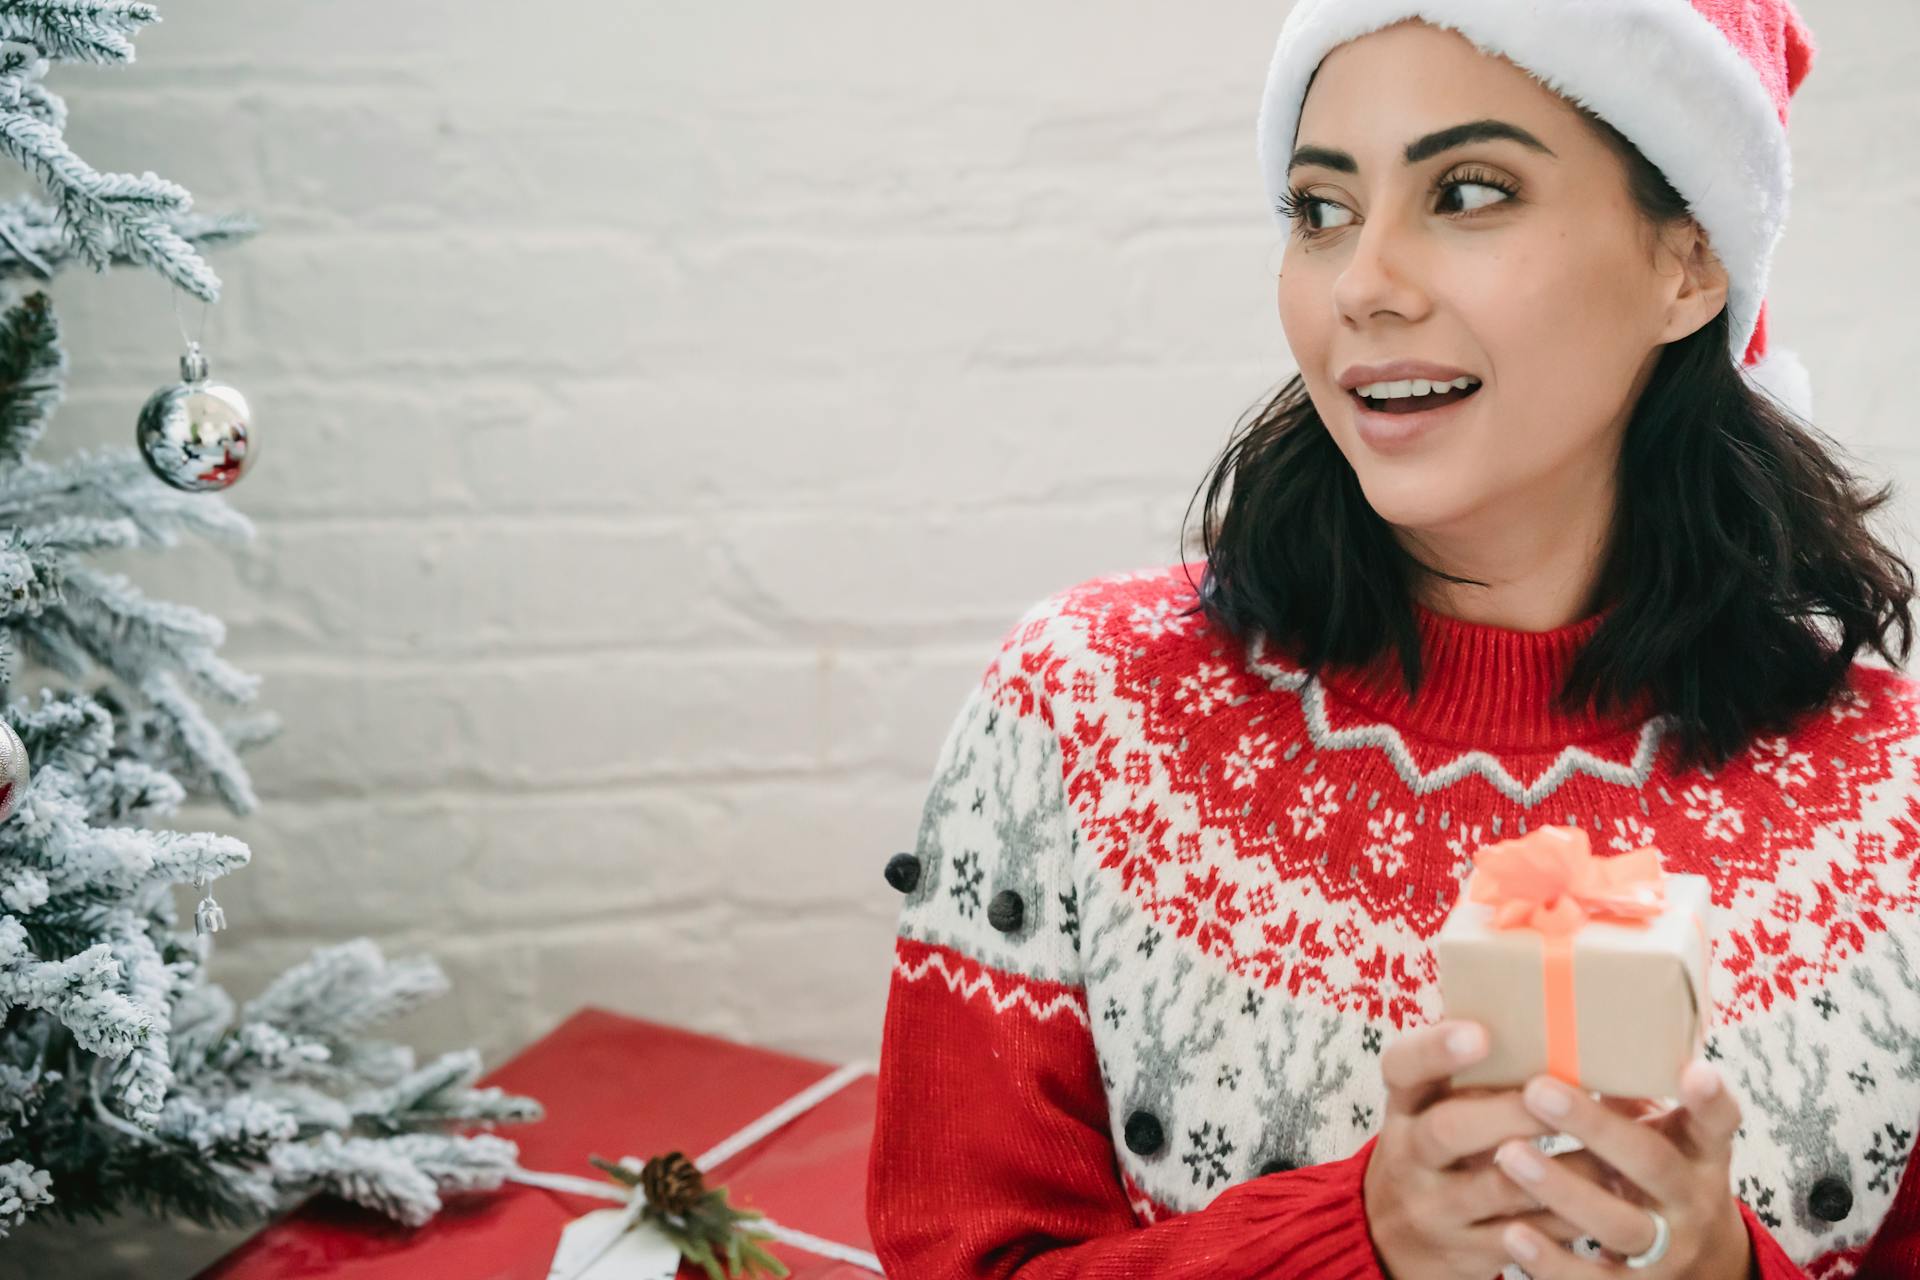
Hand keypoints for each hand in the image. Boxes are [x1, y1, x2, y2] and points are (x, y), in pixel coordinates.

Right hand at [1363, 1019, 1624, 1279]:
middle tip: (1559, 1094)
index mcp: (1403, 1106)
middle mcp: (1409, 1154)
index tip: (1482, 1031)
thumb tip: (1550, 1012)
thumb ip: (1470, 1073)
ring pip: (1498, 1189)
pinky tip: (1604, 1198)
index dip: (1436, 1049)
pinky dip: (1569, 1218)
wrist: (1392, 1237)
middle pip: (1448, 1131)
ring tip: (1608, 1149)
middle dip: (1510, 1113)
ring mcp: (1435, 1208)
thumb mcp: (1430, 1108)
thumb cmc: (1434, 1150)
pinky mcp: (1467, 1253)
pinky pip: (1526, 1237)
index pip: (1402, 1068)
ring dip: (1559, 1168)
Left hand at [1490, 1058, 1753, 1278]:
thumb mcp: (1665, 1135)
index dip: (1711, 1100)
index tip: (1696, 1071)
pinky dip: (1552, 1261)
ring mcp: (1666, 1251)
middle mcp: (1690, 1201)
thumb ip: (1631, 1094)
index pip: (1717, 1123)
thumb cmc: (1658, 1173)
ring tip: (1509, 1156)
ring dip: (1561, 1189)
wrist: (1698, 1266)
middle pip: (1651, 1165)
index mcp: (1701, 1154)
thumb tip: (1561, 1028)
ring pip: (1619, 1224)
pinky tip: (1512, 1234)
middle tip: (1539, 1089)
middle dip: (1595, 1128)